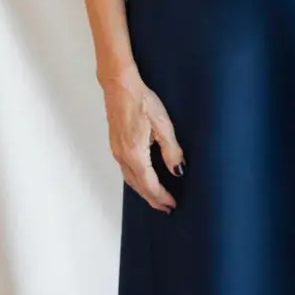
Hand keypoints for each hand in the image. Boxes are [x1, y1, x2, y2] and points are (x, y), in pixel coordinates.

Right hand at [101, 68, 184, 212]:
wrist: (119, 86)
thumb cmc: (141, 100)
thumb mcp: (163, 124)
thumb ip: (171, 150)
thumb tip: (178, 170)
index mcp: (135, 153)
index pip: (150, 184)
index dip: (162, 196)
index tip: (172, 204)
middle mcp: (123, 156)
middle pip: (138, 186)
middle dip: (153, 199)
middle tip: (166, 208)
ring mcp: (117, 151)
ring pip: (130, 180)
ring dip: (144, 191)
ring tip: (156, 198)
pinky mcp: (115, 145)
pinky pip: (125, 171)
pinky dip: (136, 181)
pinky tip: (142, 180)